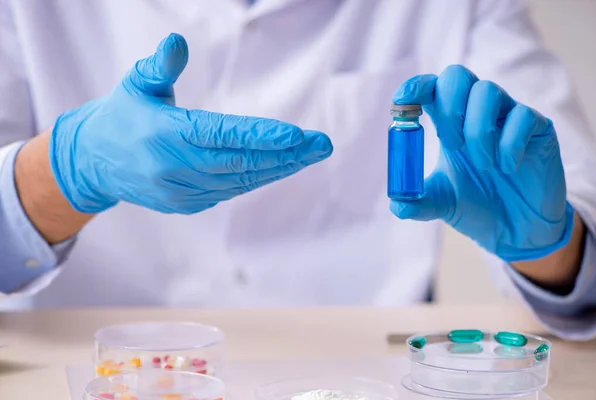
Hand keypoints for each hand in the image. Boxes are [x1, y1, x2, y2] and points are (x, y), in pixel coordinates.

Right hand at [49, 33, 332, 213]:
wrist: (94, 163)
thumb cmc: (121, 115)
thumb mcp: (135, 84)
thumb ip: (160, 66)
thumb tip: (178, 41)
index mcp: (164, 135)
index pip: (221, 135)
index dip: (261, 137)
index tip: (297, 136)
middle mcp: (174, 169)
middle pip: (241, 163)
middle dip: (286, 155)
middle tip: (321, 145)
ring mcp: (181, 192)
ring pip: (240, 180)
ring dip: (278, 168)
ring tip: (310, 154)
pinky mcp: (185, 205)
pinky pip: (229, 190)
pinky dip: (256, 177)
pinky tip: (280, 165)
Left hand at [389, 65, 573, 262]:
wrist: (517, 229)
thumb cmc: (477, 206)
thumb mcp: (442, 205)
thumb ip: (418, 203)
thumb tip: (397, 204)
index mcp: (448, 124)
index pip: (430, 88)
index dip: (415, 87)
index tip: (402, 101)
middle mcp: (475, 112)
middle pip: (457, 76)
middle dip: (448, 107)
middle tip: (452, 145)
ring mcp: (506, 116)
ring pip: (488, 91)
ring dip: (478, 130)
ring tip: (484, 165)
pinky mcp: (537, 127)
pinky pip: (522, 116)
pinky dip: (510, 143)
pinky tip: (509, 168)